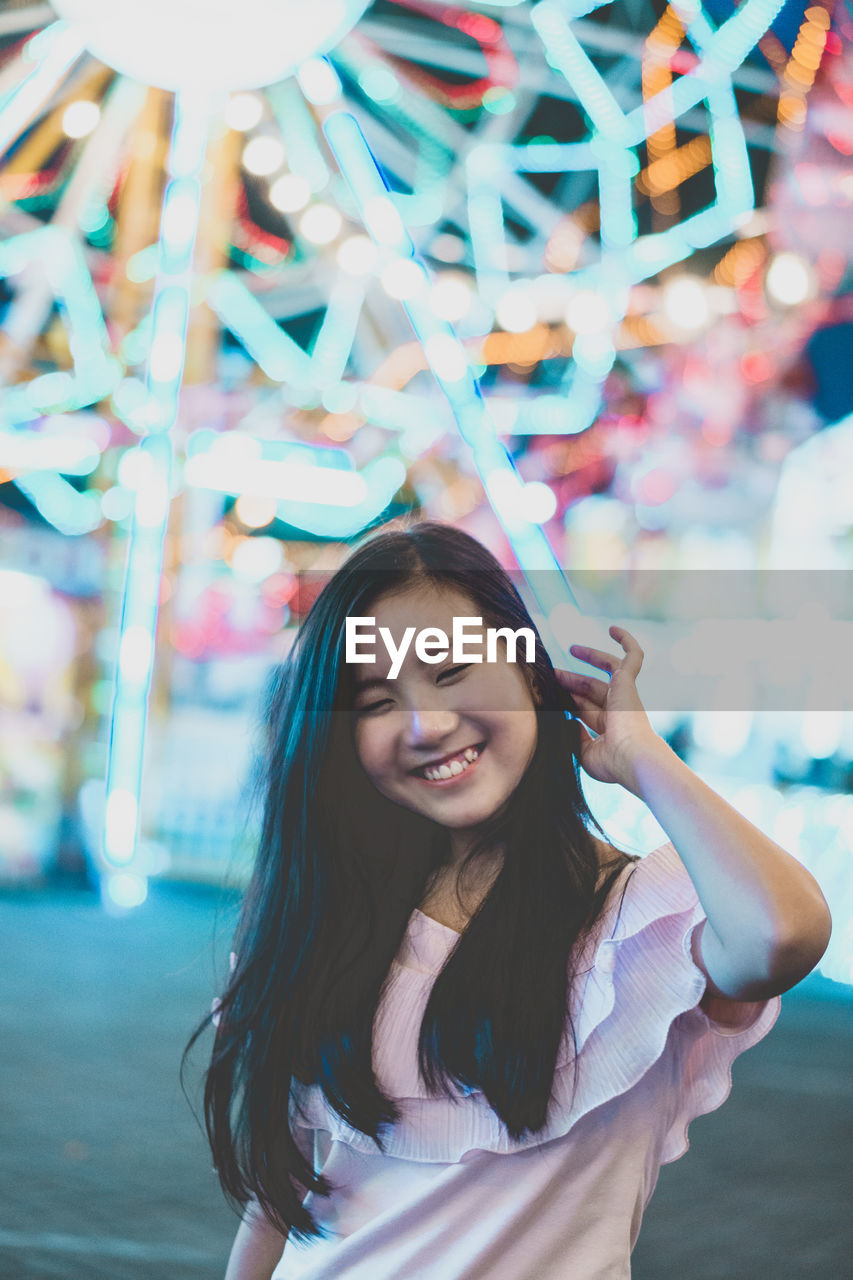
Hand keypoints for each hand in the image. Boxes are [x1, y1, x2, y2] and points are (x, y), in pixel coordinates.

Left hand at [555, 625, 659, 790]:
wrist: (632, 756)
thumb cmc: (610, 761)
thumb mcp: (584, 753)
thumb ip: (574, 737)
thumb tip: (566, 721)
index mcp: (610, 729)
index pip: (585, 710)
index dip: (569, 703)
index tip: (549, 697)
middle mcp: (619, 710)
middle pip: (591, 689)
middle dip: (571, 682)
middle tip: (551, 673)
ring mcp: (625, 695)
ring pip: (606, 670)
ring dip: (589, 658)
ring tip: (572, 648)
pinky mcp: (628, 682)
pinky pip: (633, 656)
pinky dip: (626, 640)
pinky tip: (612, 628)